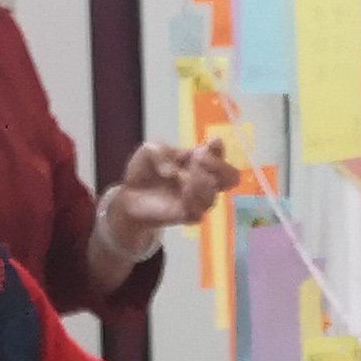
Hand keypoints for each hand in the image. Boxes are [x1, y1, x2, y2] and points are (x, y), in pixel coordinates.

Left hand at [89, 136, 241, 271]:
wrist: (130, 195)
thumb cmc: (144, 170)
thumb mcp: (149, 151)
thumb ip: (161, 153)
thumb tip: (174, 172)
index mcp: (198, 160)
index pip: (219, 153)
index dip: (219, 149)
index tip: (210, 144)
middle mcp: (203, 179)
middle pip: (230, 177)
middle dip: (221, 168)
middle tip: (199, 160)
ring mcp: (197, 199)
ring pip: (213, 196)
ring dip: (202, 184)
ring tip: (186, 178)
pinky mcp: (186, 215)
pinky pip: (198, 213)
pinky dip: (192, 202)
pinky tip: (183, 193)